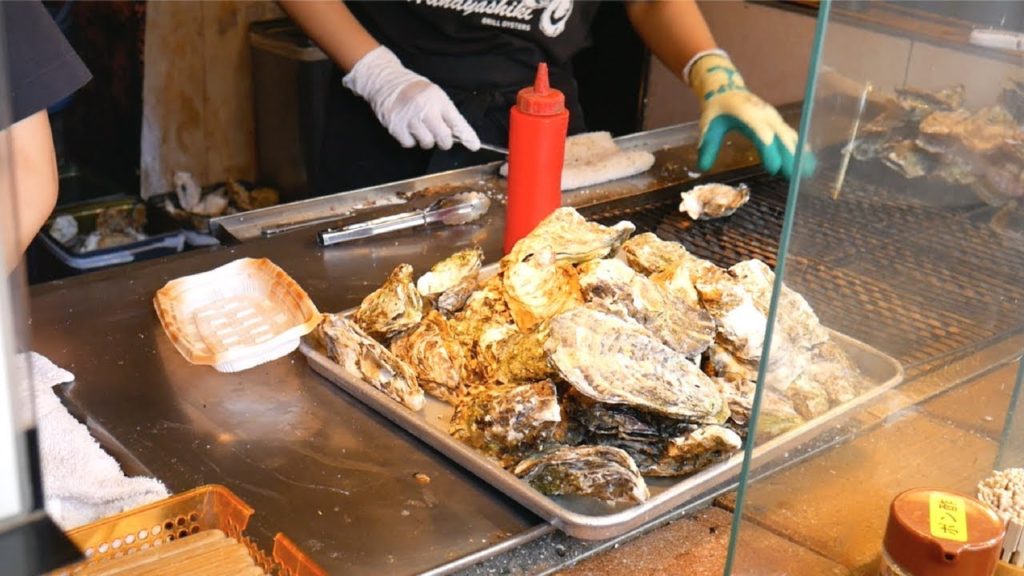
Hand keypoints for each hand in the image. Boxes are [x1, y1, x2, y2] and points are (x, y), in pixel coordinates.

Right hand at [343, 46, 480, 150]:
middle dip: (444, 141)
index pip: (457, 122)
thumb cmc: (413, 89)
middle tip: (439, 135)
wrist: (385, 80)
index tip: (474, 145)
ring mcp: (409, 118)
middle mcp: (425, 108)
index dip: (467, 136)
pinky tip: (407, 128)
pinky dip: (409, 139)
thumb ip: (446, 113)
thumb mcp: (434, 94)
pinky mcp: (395, 126)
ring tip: (419, 126)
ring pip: (426, 143)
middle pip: (443, 138)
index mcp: (438, 99)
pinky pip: (409, 143)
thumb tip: (461, 135)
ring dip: (425, 139)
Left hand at [689, 54, 812, 178]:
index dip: (769, 150)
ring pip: (789, 136)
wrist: (727, 89)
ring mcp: (773, 118)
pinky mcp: (777, 122)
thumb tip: (703, 168)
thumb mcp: (708, 125)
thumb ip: (707, 145)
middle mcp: (764, 115)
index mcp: (747, 113)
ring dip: (798, 154)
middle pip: (780, 136)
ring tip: (806, 173)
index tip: (773, 168)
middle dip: (789, 156)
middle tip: (795, 176)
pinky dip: (799, 148)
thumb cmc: (717, 108)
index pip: (761, 133)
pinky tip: (807, 162)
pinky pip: (790, 136)